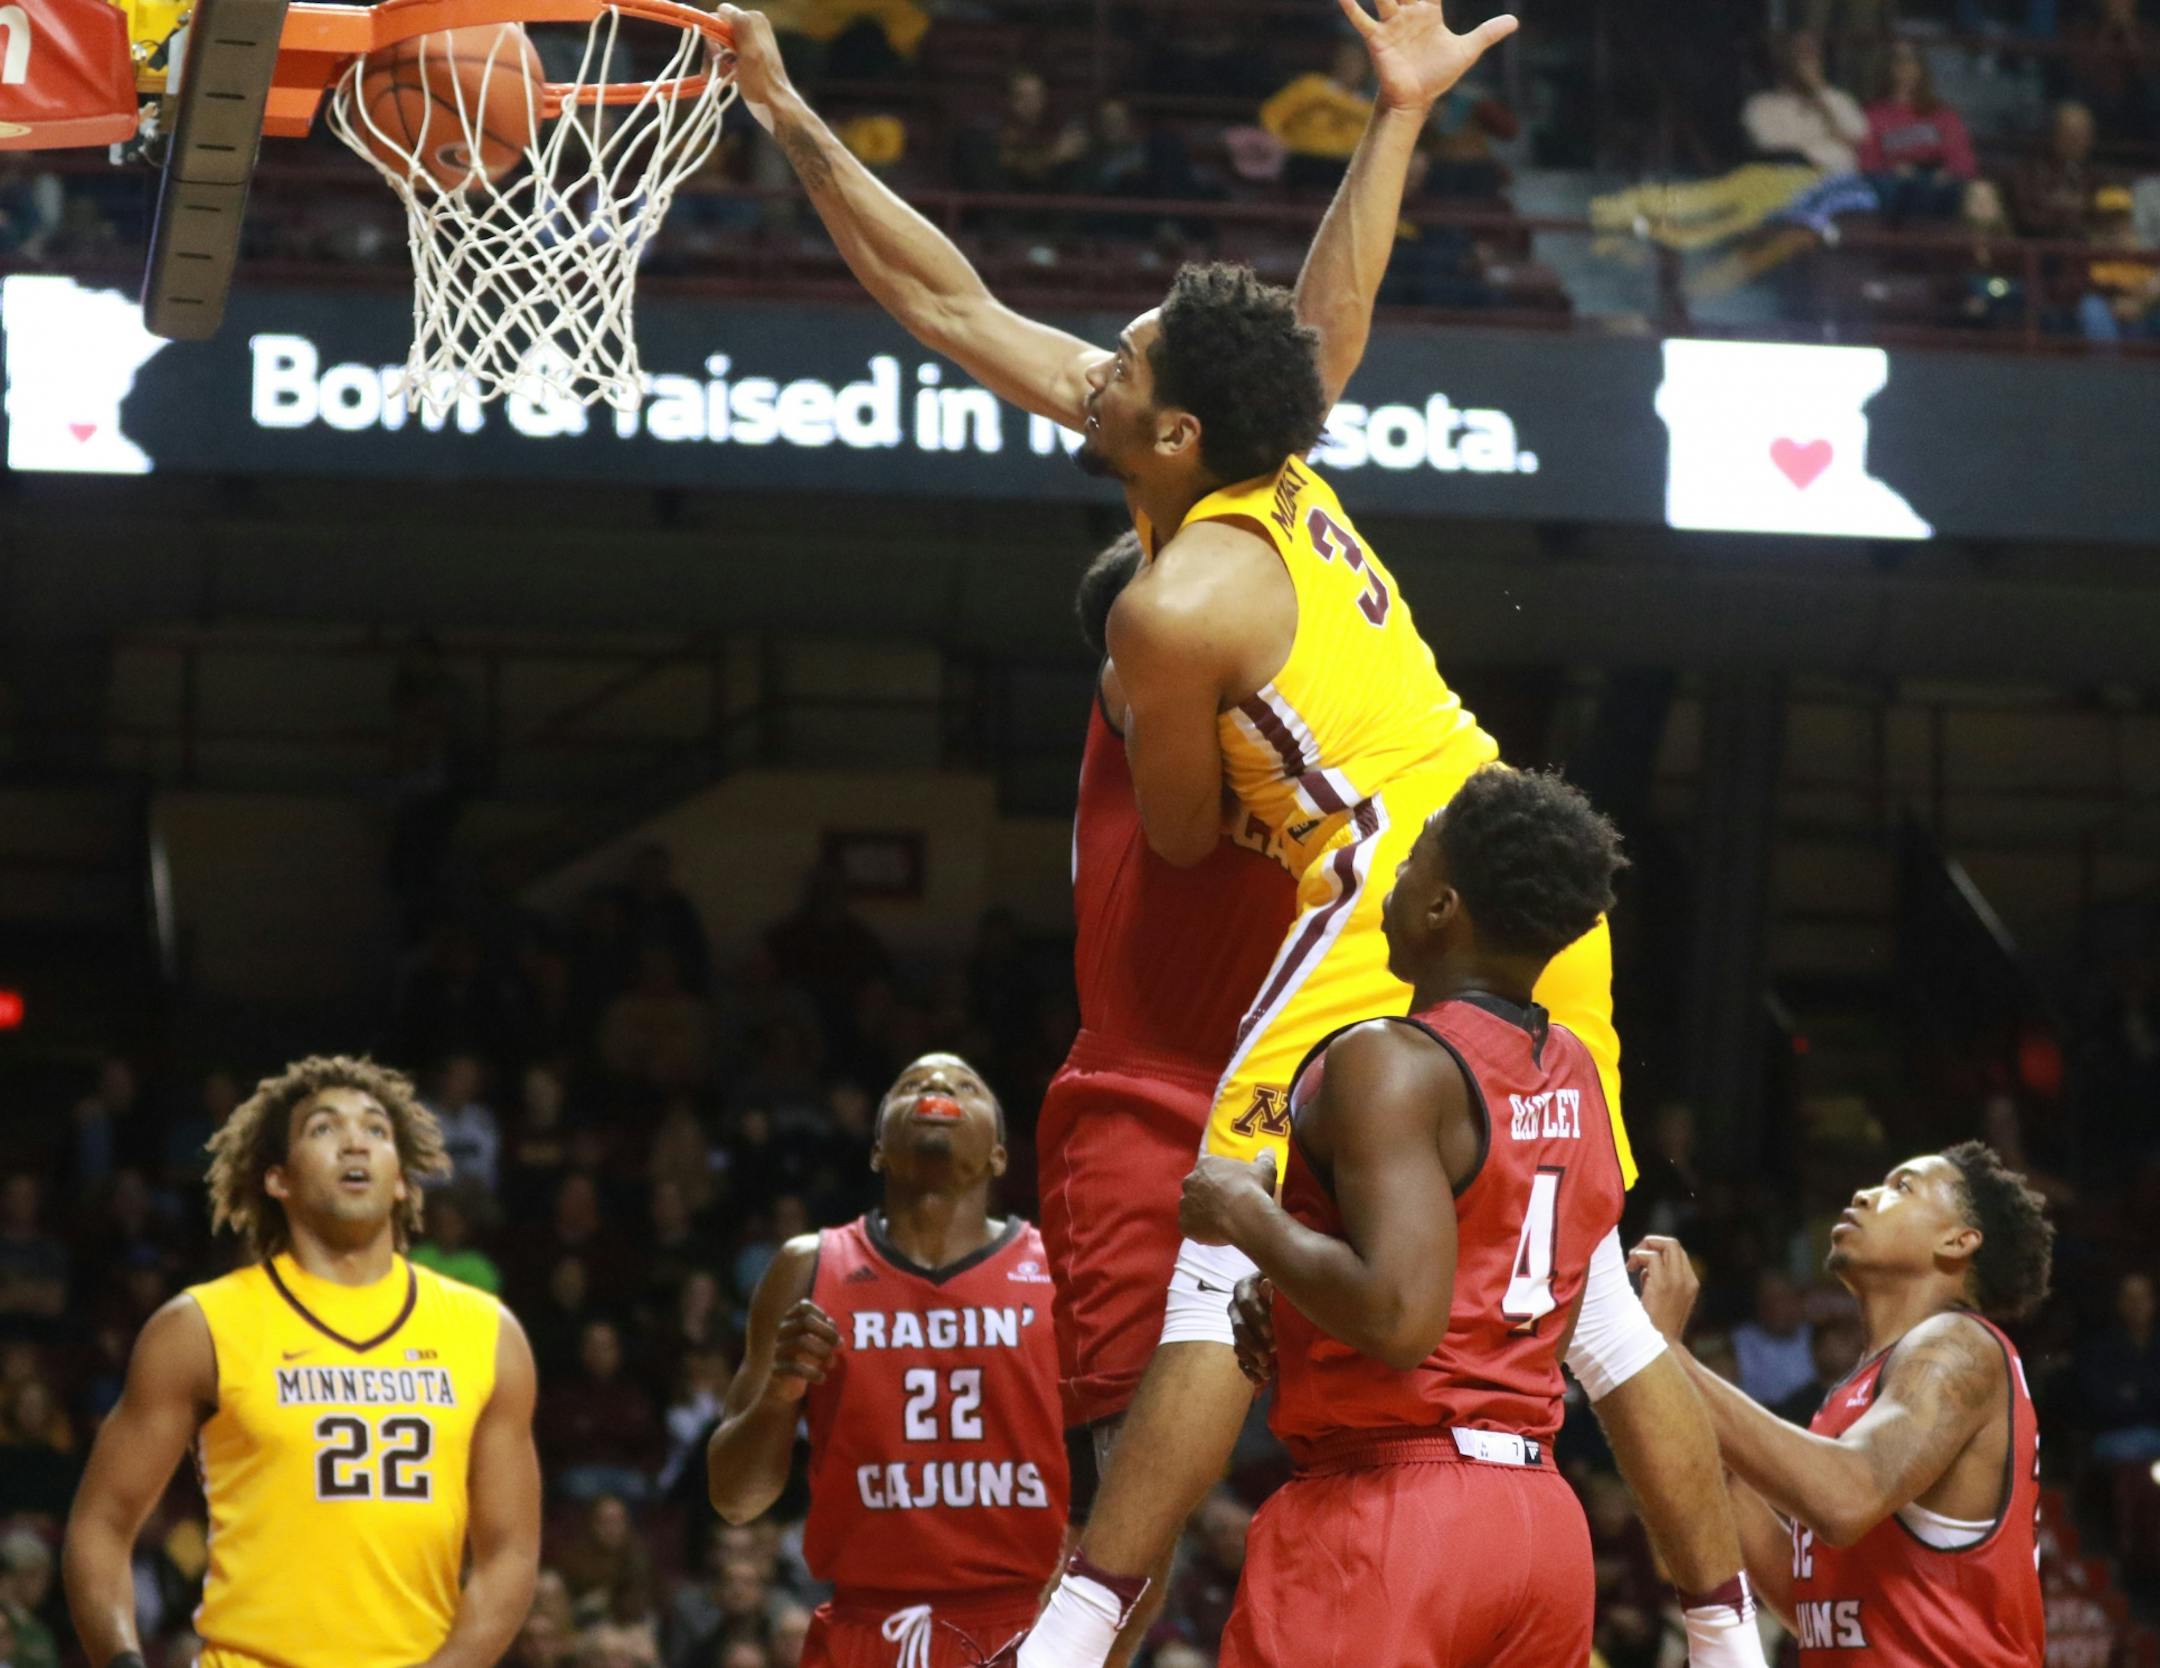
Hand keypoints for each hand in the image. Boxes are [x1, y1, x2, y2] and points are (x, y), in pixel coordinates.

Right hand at [715, 6, 795, 118]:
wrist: (774, 104)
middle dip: (714, 53)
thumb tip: (723, 8)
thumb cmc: (762, 82)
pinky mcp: (746, 55)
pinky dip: (723, 67)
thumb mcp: (750, 51)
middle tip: (717, 71)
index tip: (717, 55)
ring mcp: (748, 41)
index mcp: (753, 19)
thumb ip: (740, 26)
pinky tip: (729, 79)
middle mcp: (751, 26)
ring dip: (717, 63)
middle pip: (718, 33)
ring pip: (719, 46)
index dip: (714, 36)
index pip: (719, 18)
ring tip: (725, 78)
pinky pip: (725, 56)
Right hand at [763, 1298, 838, 1402]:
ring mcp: (777, 1350)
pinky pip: (794, 1367)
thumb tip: (839, 1341)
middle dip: (827, 1333)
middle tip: (838, 1345)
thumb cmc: (803, 1359)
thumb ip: (827, 1336)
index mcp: (789, 1321)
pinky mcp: (775, 1370)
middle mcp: (781, 1332)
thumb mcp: (816, 1344)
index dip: (822, 1315)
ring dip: (823, 1351)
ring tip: (832, 1363)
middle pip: (806, 1321)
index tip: (832, 1329)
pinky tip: (822, 1378)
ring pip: (801, 1341)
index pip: (804, 1306)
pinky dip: (812, 1373)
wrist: (781, 1387)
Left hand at [1179, 1148, 1277, 1246]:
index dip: (1219, 1177)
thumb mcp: (1264, 1169)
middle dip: (1207, 1194)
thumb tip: (1268, 1150)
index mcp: (1206, 1164)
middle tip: (1224, 1204)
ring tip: (1221, 1221)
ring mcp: (1184, 1204)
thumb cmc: (1252, 1188)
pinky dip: (1199, 1230)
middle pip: (1196, 1187)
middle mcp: (1190, 1181)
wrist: (1244, 1216)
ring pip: (1191, 1208)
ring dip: (1201, 1213)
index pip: (1208, 1167)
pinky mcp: (1184, 1225)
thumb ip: (1264, 1159)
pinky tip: (1214, 1234)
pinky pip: (1190, 1227)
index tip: (1229, 1185)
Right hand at [1231, 1275, 1277, 1386]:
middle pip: (1238, 1328)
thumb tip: (1266, 1283)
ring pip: (1238, 1345)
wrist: (1286, 1300)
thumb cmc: (1285, 1288)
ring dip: (1251, 1360)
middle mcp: (1236, 1308)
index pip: (1247, 1303)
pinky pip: (1240, 1358)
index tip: (1271, 1334)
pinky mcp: (1242, 1343)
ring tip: (1267, 1372)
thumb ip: (1274, 1287)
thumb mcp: (1281, 1284)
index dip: (1258, 1319)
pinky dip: (1249, 1371)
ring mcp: (1237, 1327)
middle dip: (1253, 1345)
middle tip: (1268, 1358)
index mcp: (1244, 1289)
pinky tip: (1260, 1381)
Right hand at [1337, 0, 1519, 115]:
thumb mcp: (1467, 51)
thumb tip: (1515, 22)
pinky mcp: (1378, 39)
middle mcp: (1408, 12)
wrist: (1416, 100)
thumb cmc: (1438, 74)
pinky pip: (1363, 21)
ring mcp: (1391, 24)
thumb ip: (1487, 33)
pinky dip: (1351, 8)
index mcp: (1429, 10)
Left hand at [1625, 1235, 1700, 1342]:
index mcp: (1691, 1283)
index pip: (1677, 1252)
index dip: (1657, 1250)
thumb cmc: (1654, 1324)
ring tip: (1632, 1263)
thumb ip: (1658, 1279)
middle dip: (1651, 1242)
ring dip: (1645, 1247)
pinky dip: (1639, 1257)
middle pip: (1674, 1244)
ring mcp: (1678, 1282)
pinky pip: (1652, 1256)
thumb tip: (1643, 1265)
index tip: (1641, 1263)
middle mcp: (1688, 1280)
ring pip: (1668, 1244)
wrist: (1659, 1347)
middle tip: (1635, 1256)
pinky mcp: (1664, 1285)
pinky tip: (1630, 1269)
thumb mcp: (1662, 1298)